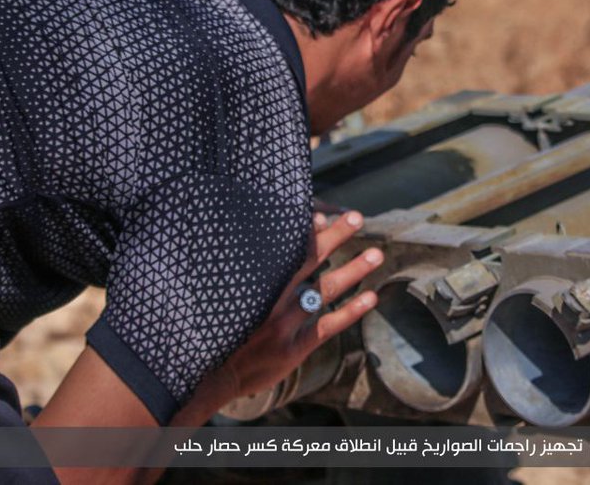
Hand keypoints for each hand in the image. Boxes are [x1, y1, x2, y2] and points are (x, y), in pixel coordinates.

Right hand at [205, 210, 380, 401]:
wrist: (213, 377)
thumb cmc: (223, 331)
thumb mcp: (231, 299)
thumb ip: (253, 276)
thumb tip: (273, 250)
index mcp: (254, 285)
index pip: (284, 251)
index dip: (305, 232)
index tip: (323, 213)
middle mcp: (270, 300)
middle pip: (307, 261)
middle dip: (333, 237)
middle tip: (356, 216)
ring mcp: (284, 324)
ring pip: (324, 290)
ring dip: (353, 270)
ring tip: (376, 254)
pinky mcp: (294, 349)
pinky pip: (328, 325)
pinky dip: (351, 311)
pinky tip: (371, 297)